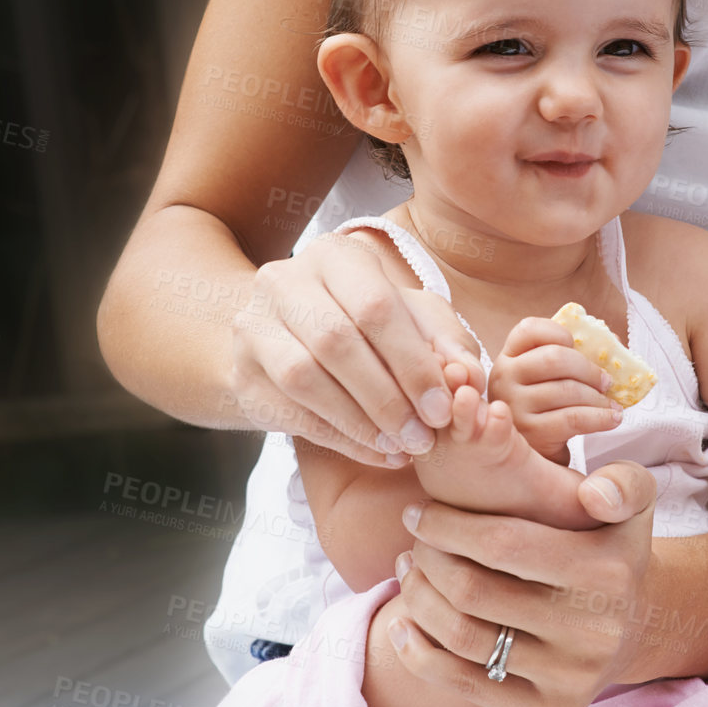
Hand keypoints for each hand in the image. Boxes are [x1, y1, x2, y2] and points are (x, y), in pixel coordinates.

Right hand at [228, 231, 484, 462]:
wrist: (286, 336)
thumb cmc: (366, 323)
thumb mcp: (412, 318)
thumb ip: (444, 342)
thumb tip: (465, 376)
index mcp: (334, 254)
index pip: (375, 306)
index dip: (412, 362)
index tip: (442, 407)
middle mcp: (284, 281)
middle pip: (336, 341)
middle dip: (387, 397)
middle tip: (423, 436)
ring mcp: (254, 326)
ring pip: (303, 378)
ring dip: (360, 421)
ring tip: (400, 447)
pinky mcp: (242, 373)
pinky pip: (290, 412)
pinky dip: (340, 438)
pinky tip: (376, 452)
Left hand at [386, 460, 657, 706]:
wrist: (635, 624)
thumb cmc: (609, 547)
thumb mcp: (630, 502)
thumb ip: (621, 483)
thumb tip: (593, 494)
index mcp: (607, 572)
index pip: (501, 544)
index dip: (446, 527)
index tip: (418, 513)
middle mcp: (593, 631)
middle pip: (473, 592)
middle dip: (427, 561)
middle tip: (414, 545)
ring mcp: (572, 678)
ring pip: (463, 638)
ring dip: (418, 601)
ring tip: (409, 574)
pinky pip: (465, 686)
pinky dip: (419, 655)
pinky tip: (402, 624)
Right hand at [488, 317, 622, 460]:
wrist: (533, 458)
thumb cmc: (544, 411)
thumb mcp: (543, 381)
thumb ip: (565, 360)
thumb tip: (611, 345)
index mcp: (508, 357)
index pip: (529, 329)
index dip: (558, 332)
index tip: (576, 345)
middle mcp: (504, 377)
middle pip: (555, 358)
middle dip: (589, 369)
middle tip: (606, 381)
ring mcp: (514, 405)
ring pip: (568, 389)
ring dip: (599, 398)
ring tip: (612, 405)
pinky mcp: (530, 432)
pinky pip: (573, 418)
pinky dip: (600, 417)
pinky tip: (612, 419)